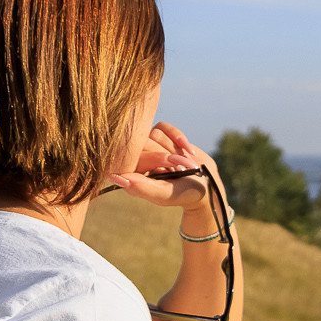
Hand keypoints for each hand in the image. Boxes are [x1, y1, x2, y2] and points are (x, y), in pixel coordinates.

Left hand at [106, 122, 224, 218]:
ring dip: (173, 148)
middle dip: (165, 157)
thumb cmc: (184, 193)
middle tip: (179, 170)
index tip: (167, 171)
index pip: (127, 160)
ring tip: (184, 162)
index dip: (151, 162)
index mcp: (131, 177)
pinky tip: (188, 150)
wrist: (207, 182)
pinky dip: (178, 137)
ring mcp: (147, 145)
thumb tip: (113, 176)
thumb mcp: (164, 194)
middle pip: (140, 145)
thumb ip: (141, 187)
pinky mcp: (160, 134)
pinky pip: (163, 126)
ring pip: (152, 134)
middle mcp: (136, 160)